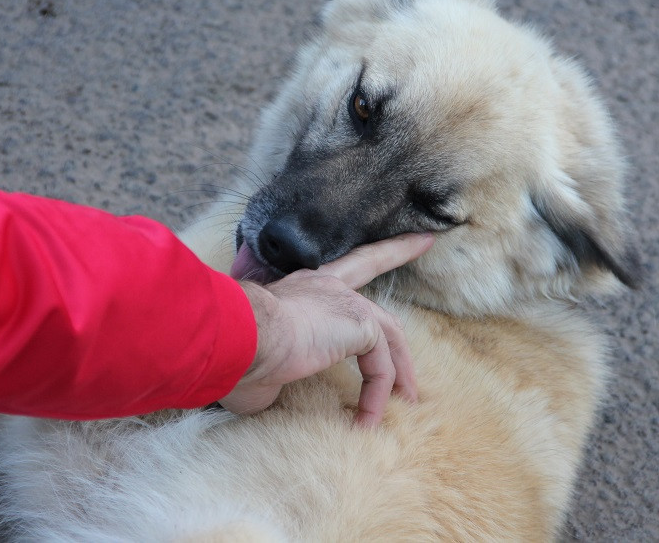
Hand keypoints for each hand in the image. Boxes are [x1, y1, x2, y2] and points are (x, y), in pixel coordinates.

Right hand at [219, 232, 433, 427]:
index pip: (330, 269)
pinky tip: (365, 421)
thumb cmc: (234, 355)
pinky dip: (376, 396)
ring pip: (386, 331)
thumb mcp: (261, 363)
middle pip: (368, 264)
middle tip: (424, 241)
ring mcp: (342, 301)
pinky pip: (379, 367)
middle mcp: (322, 286)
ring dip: (400, 367)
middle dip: (397, 251)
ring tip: (406, 400)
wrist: (235, 339)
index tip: (378, 237)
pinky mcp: (359, 324)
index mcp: (297, 290)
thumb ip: (277, 369)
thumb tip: (272, 387)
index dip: (357, 255)